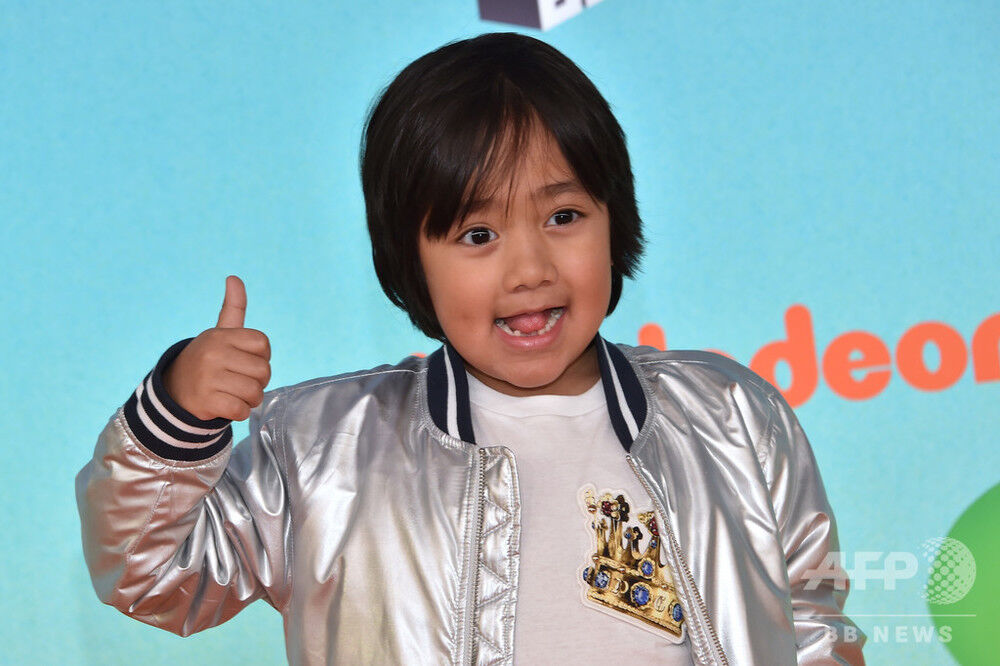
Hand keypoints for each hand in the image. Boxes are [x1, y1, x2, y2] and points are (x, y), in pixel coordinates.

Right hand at [162, 276, 271, 421]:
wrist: (175, 391)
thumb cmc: (208, 359)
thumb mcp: (220, 332)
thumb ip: (233, 307)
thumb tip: (234, 278)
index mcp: (220, 336)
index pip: (262, 343)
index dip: (261, 356)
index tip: (246, 360)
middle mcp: (214, 353)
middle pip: (263, 371)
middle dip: (259, 381)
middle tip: (241, 381)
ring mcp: (208, 377)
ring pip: (255, 392)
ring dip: (251, 399)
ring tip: (236, 394)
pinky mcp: (206, 401)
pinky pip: (241, 410)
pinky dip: (239, 413)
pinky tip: (227, 406)